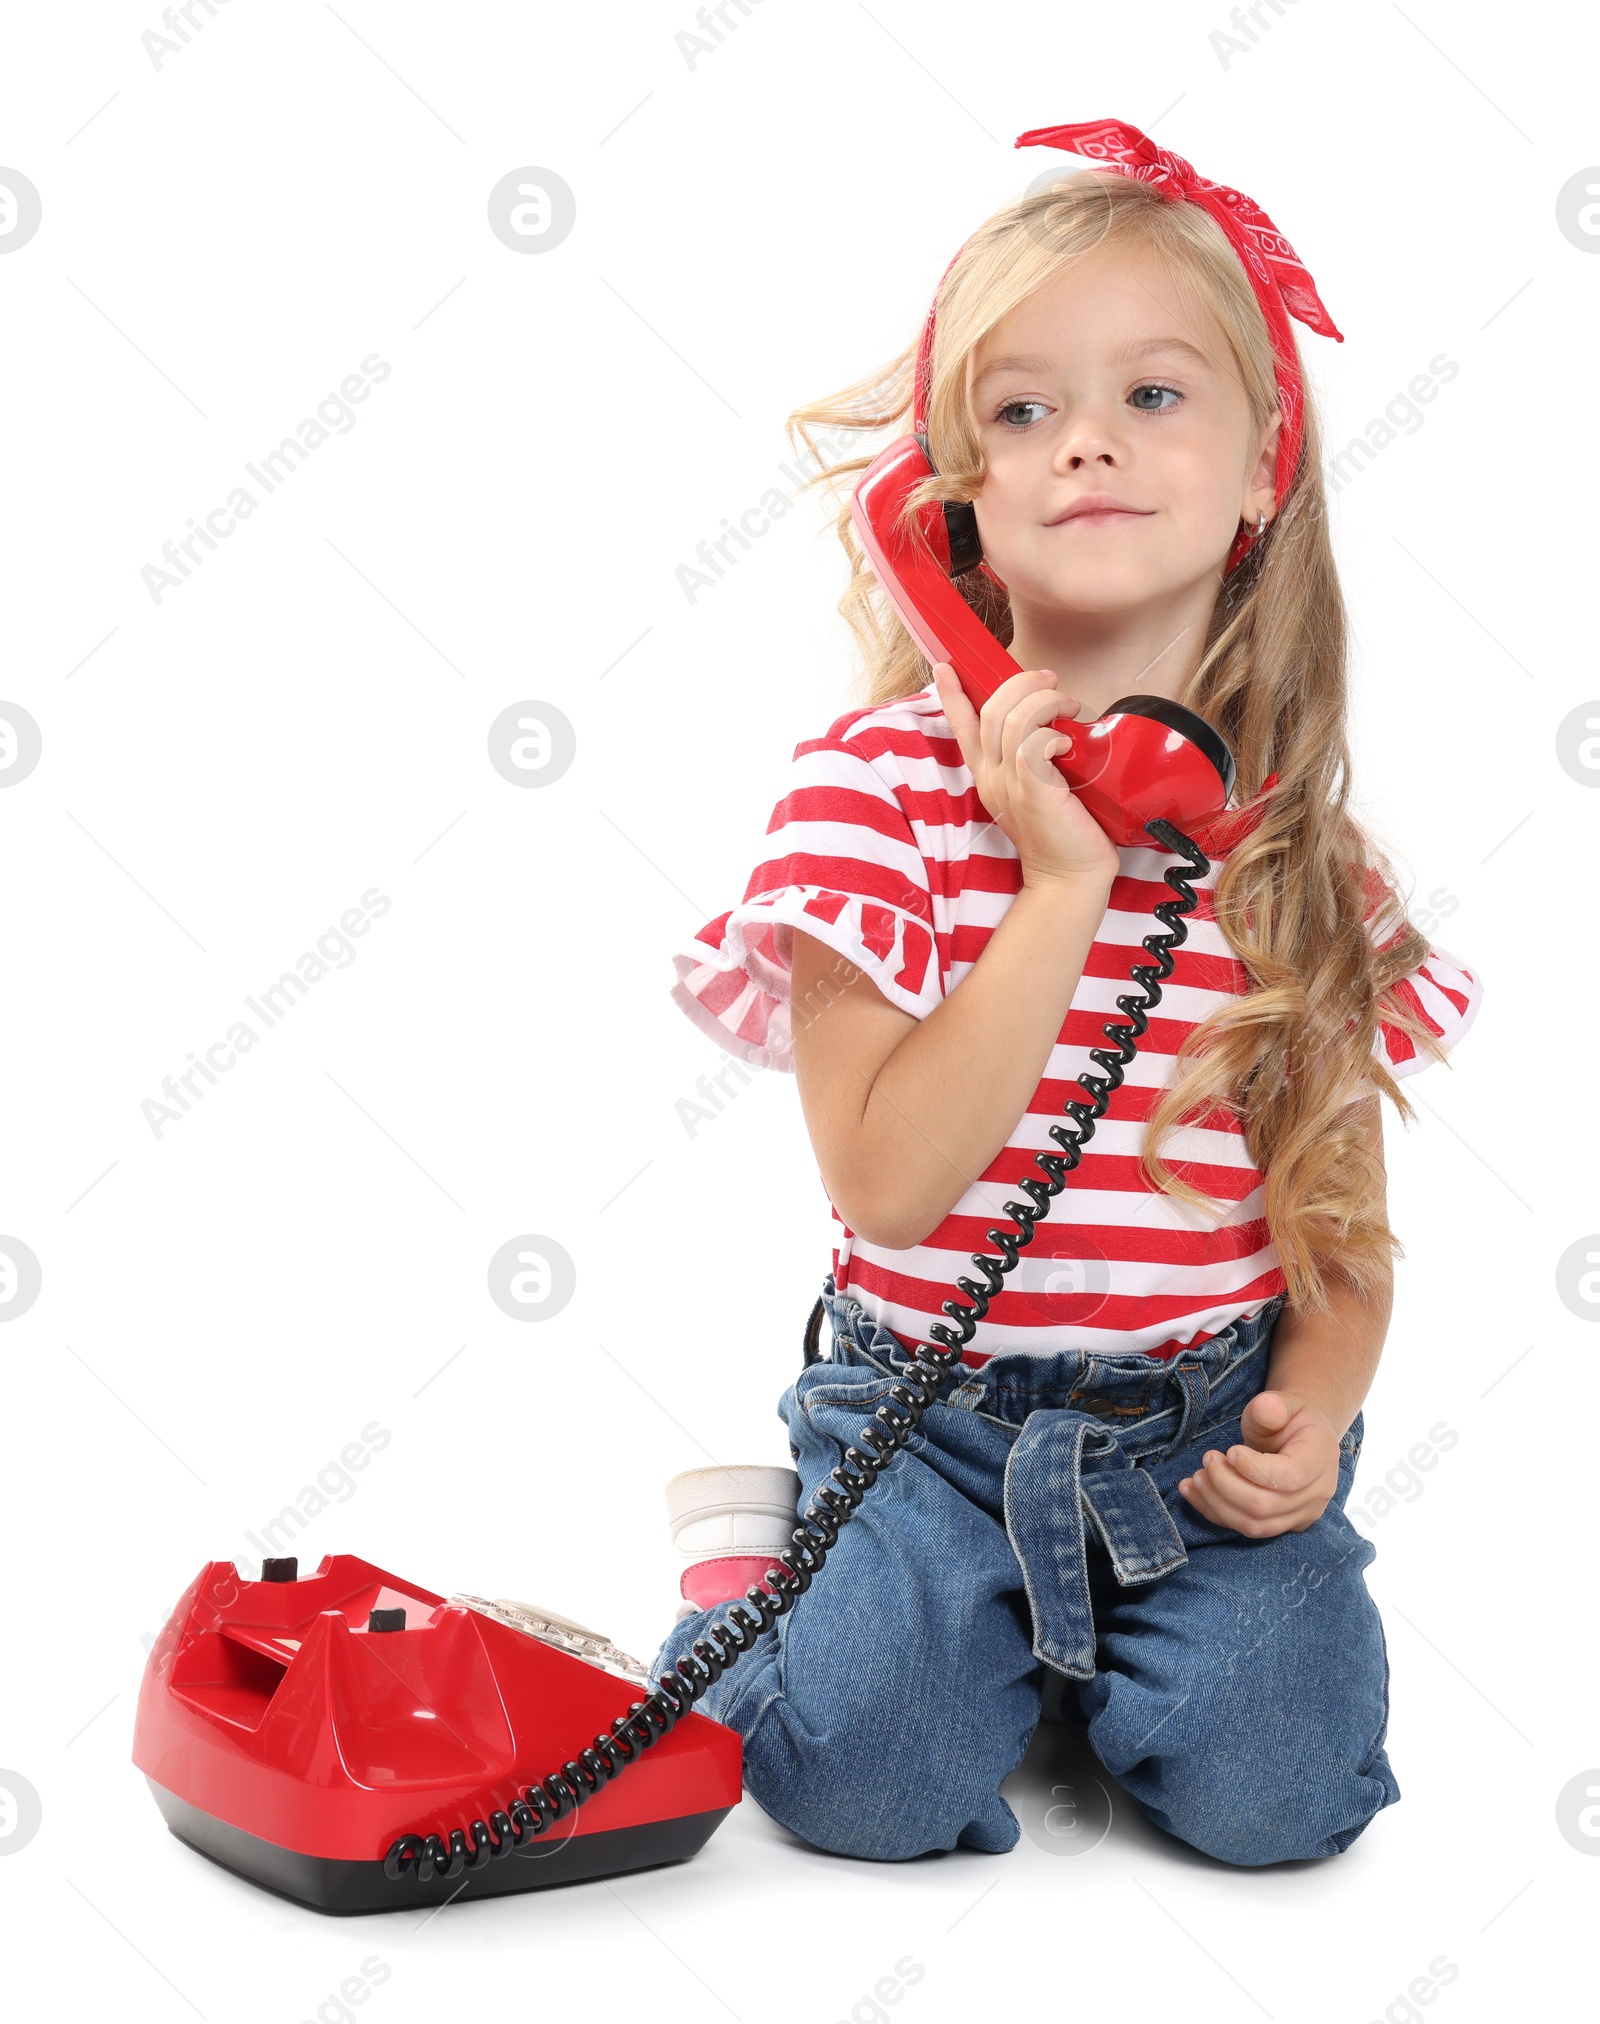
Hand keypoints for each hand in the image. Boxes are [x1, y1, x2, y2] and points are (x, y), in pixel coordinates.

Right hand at [931, 662, 1119, 890]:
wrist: (1068, 877)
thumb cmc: (1063, 832)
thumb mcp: (1038, 787)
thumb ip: (1035, 756)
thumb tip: (1054, 720)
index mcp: (989, 774)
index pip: (963, 726)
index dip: (953, 694)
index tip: (945, 667)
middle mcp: (992, 776)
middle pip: (992, 708)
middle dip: (1023, 682)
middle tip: (1052, 683)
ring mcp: (1008, 783)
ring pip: (1014, 718)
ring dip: (1045, 700)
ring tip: (1069, 706)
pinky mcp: (1032, 790)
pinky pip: (1033, 743)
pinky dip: (1053, 732)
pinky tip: (1068, 743)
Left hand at [1176, 1390, 1342, 1536]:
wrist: (1300, 1438)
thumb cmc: (1288, 1419)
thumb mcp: (1282, 1403)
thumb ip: (1272, 1406)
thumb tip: (1266, 1407)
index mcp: (1320, 1459)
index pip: (1289, 1477)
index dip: (1253, 1469)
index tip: (1230, 1451)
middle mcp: (1316, 1495)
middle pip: (1265, 1506)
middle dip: (1226, 1484)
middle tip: (1208, 1459)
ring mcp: (1300, 1515)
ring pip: (1254, 1525)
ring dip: (1216, 1502)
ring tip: (1197, 1477)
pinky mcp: (1281, 1525)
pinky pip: (1245, 1529)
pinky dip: (1214, 1512)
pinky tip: (1193, 1492)